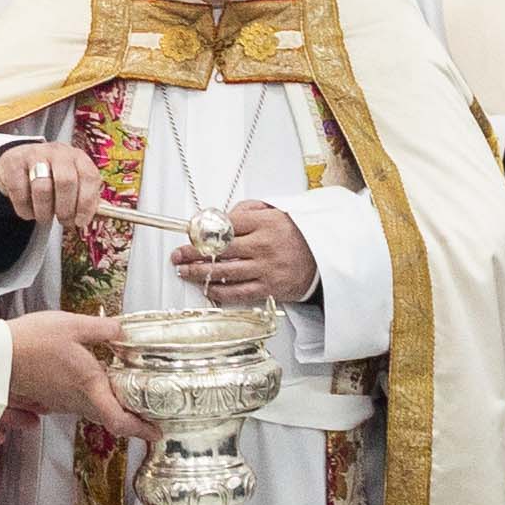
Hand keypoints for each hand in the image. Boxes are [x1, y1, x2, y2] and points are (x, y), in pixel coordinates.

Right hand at [0, 138, 110, 232]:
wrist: (18, 162)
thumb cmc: (52, 177)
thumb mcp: (73, 182)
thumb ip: (87, 199)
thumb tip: (104, 216)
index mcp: (78, 157)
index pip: (89, 177)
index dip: (87, 203)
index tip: (81, 221)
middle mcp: (58, 152)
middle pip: (65, 182)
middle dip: (65, 209)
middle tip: (63, 222)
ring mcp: (34, 155)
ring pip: (42, 188)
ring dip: (44, 212)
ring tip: (44, 218)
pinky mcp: (13, 163)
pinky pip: (20, 192)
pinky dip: (25, 209)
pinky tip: (29, 211)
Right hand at [5, 308, 141, 437]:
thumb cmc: (32, 340)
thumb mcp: (72, 324)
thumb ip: (102, 329)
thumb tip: (123, 331)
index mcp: (89, 385)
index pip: (119, 420)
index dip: (141, 430)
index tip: (156, 432)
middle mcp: (75, 401)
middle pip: (108, 418)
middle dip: (129, 419)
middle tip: (146, 413)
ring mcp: (59, 403)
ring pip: (90, 411)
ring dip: (107, 408)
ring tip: (120, 395)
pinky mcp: (45, 400)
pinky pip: (72, 406)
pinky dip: (86, 401)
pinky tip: (85, 384)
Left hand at [185, 200, 315, 309]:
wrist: (325, 258)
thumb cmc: (297, 234)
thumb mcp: (277, 211)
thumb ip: (247, 211)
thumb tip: (220, 217)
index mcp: (265, 223)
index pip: (226, 225)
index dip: (203, 230)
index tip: (189, 233)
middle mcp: (264, 246)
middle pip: (219, 249)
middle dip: (193, 252)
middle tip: (178, 254)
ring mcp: (266, 269)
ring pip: (225, 273)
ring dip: (200, 273)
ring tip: (184, 271)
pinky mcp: (270, 288)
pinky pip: (239, 293)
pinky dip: (219, 292)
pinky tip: (207, 289)